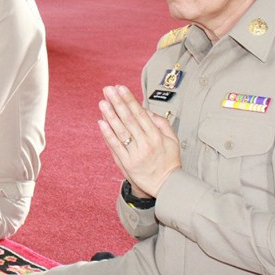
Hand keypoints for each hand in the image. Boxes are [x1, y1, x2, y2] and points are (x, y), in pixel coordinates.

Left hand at [98, 84, 180, 198]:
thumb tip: (146, 110)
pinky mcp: (127, 163)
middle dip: (118, 103)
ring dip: (110, 116)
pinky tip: (101, 122)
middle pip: (129, 120)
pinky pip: (116, 146)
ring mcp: (135, 154)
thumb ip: (161, 123)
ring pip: (121, 132)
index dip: (129, 100)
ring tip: (102, 102)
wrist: (166, 185)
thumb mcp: (172, 140)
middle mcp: (146, 143)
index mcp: (156, 136)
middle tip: (108, 90)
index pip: (140, 114)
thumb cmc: (169, 161)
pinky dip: (108, 134)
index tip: (120, 88)